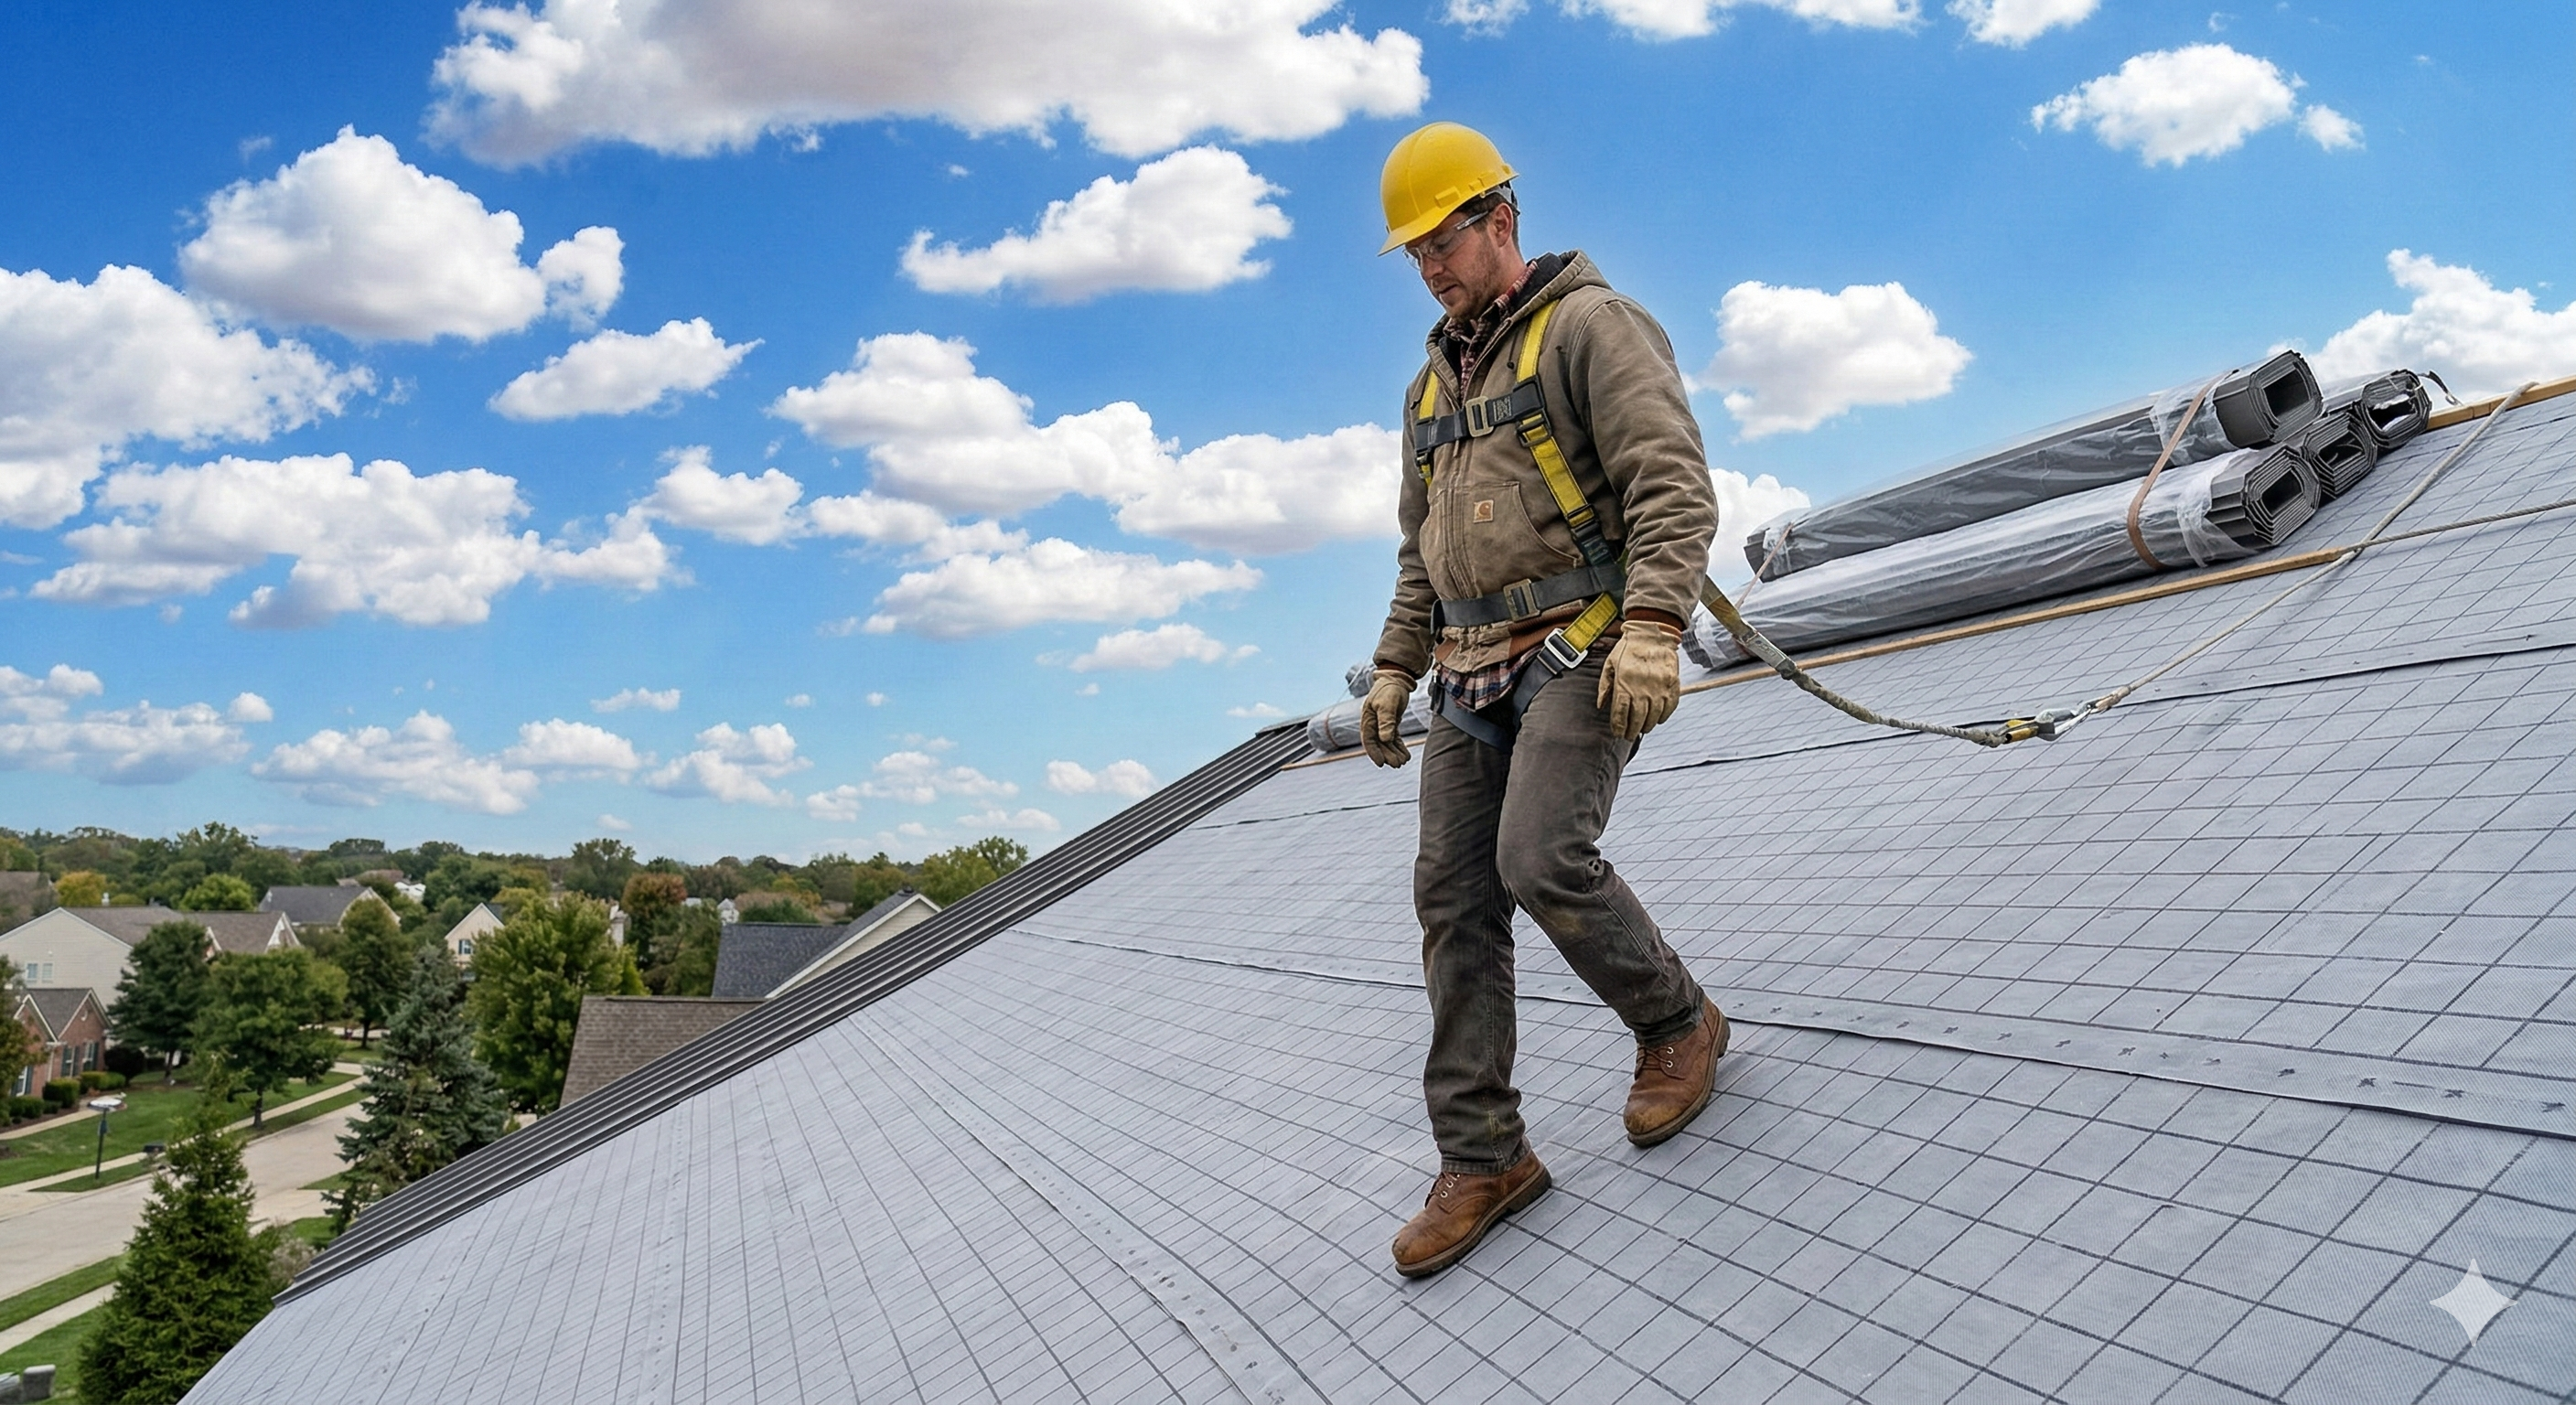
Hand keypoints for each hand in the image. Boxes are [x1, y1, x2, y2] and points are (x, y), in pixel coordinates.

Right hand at [1362, 670, 1414, 767]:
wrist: (1397, 678)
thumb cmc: (1390, 689)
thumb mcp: (1388, 704)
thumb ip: (1386, 721)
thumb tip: (1385, 739)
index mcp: (1368, 719)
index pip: (1369, 739)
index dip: (1374, 752)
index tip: (1382, 764)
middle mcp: (1373, 723)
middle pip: (1379, 744)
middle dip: (1387, 755)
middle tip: (1398, 764)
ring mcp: (1382, 724)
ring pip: (1387, 743)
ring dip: (1394, 753)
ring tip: (1403, 762)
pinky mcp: (1391, 723)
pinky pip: (1393, 739)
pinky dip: (1399, 747)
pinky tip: (1406, 755)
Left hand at [1597, 620, 1680, 738]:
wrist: (1652, 632)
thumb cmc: (1628, 648)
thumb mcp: (1610, 663)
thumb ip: (1605, 685)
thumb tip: (1601, 706)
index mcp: (1624, 683)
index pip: (1620, 713)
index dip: (1618, 726)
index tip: (1617, 733)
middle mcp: (1642, 688)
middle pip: (1637, 718)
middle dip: (1632, 730)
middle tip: (1629, 736)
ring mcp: (1659, 687)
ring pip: (1654, 716)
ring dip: (1647, 726)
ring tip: (1642, 729)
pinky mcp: (1672, 685)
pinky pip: (1669, 707)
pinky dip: (1663, 716)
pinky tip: (1657, 719)